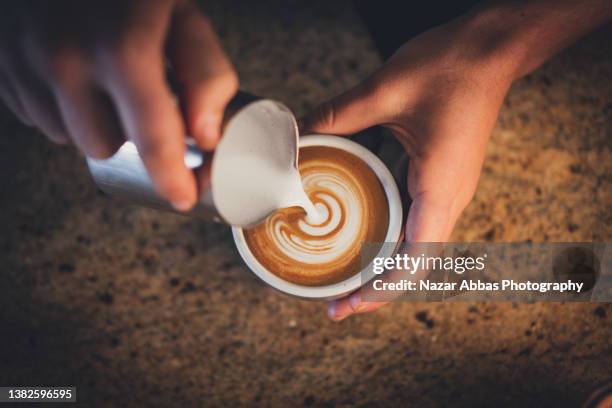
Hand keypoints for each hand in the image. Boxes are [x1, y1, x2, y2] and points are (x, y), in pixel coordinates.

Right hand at [0, 0, 237, 210]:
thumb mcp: (183, 15)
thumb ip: (207, 75)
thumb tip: (207, 137)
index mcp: (123, 48)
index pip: (153, 138)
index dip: (171, 177)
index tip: (182, 198)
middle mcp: (65, 59)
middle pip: (104, 146)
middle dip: (127, 135)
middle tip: (138, 100)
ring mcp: (23, 60)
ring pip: (66, 136)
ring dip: (90, 121)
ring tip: (103, 80)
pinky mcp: (1, 63)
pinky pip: (35, 115)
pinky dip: (59, 106)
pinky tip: (73, 76)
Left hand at [302, 12, 515, 320]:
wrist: (492, 49)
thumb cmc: (452, 67)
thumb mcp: (386, 89)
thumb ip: (338, 115)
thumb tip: (294, 136)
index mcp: (441, 186)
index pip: (416, 260)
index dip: (382, 291)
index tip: (348, 305)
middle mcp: (448, 196)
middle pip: (414, 262)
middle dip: (376, 288)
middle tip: (334, 302)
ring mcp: (446, 187)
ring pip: (414, 243)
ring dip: (381, 265)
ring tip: (343, 278)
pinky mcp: (439, 175)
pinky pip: (413, 217)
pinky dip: (387, 235)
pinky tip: (360, 233)